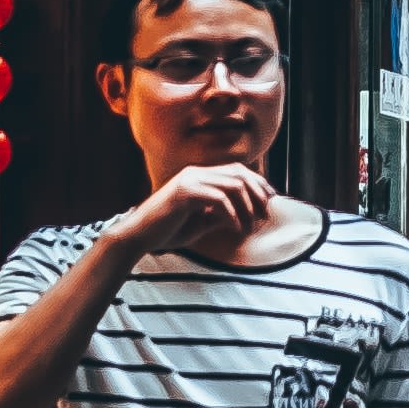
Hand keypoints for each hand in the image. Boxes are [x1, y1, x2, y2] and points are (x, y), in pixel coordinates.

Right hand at [126, 156, 279, 261]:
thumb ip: (221, 214)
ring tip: (251, 226)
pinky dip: (232, 214)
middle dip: (258, 193)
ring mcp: (190, 180)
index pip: (237, 170)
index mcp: (199, 176)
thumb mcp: (201, 222)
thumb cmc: (167, 231)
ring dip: (248, 207)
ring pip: (233, 185)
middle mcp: (196, 173)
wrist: (138, 237)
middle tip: (266, 214)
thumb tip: (246, 213)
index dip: (258, 183)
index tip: (270, 201)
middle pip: (240, 174)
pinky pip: (219, 199)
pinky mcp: (185, 193)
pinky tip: (235, 228)